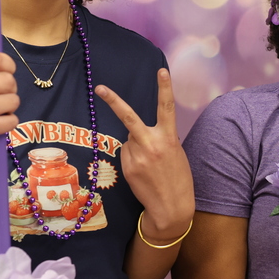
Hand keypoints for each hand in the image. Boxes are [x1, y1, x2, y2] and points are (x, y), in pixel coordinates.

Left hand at [96, 68, 193, 239]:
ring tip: (149, 164)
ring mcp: (137, 157)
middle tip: (100, 88)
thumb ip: (159, 139)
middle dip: (113, 101)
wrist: (172, 207)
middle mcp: (151, 145)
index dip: (165, 87)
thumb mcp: (176, 153)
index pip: (167, 107)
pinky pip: (126, 154)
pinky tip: (142, 171)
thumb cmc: (178, 178)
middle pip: (129, 118)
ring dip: (136, 145)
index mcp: (169, 138)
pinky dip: (132, 158)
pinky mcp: (127, 168)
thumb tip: (136, 133)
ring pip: (129, 140)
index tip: (162, 70)